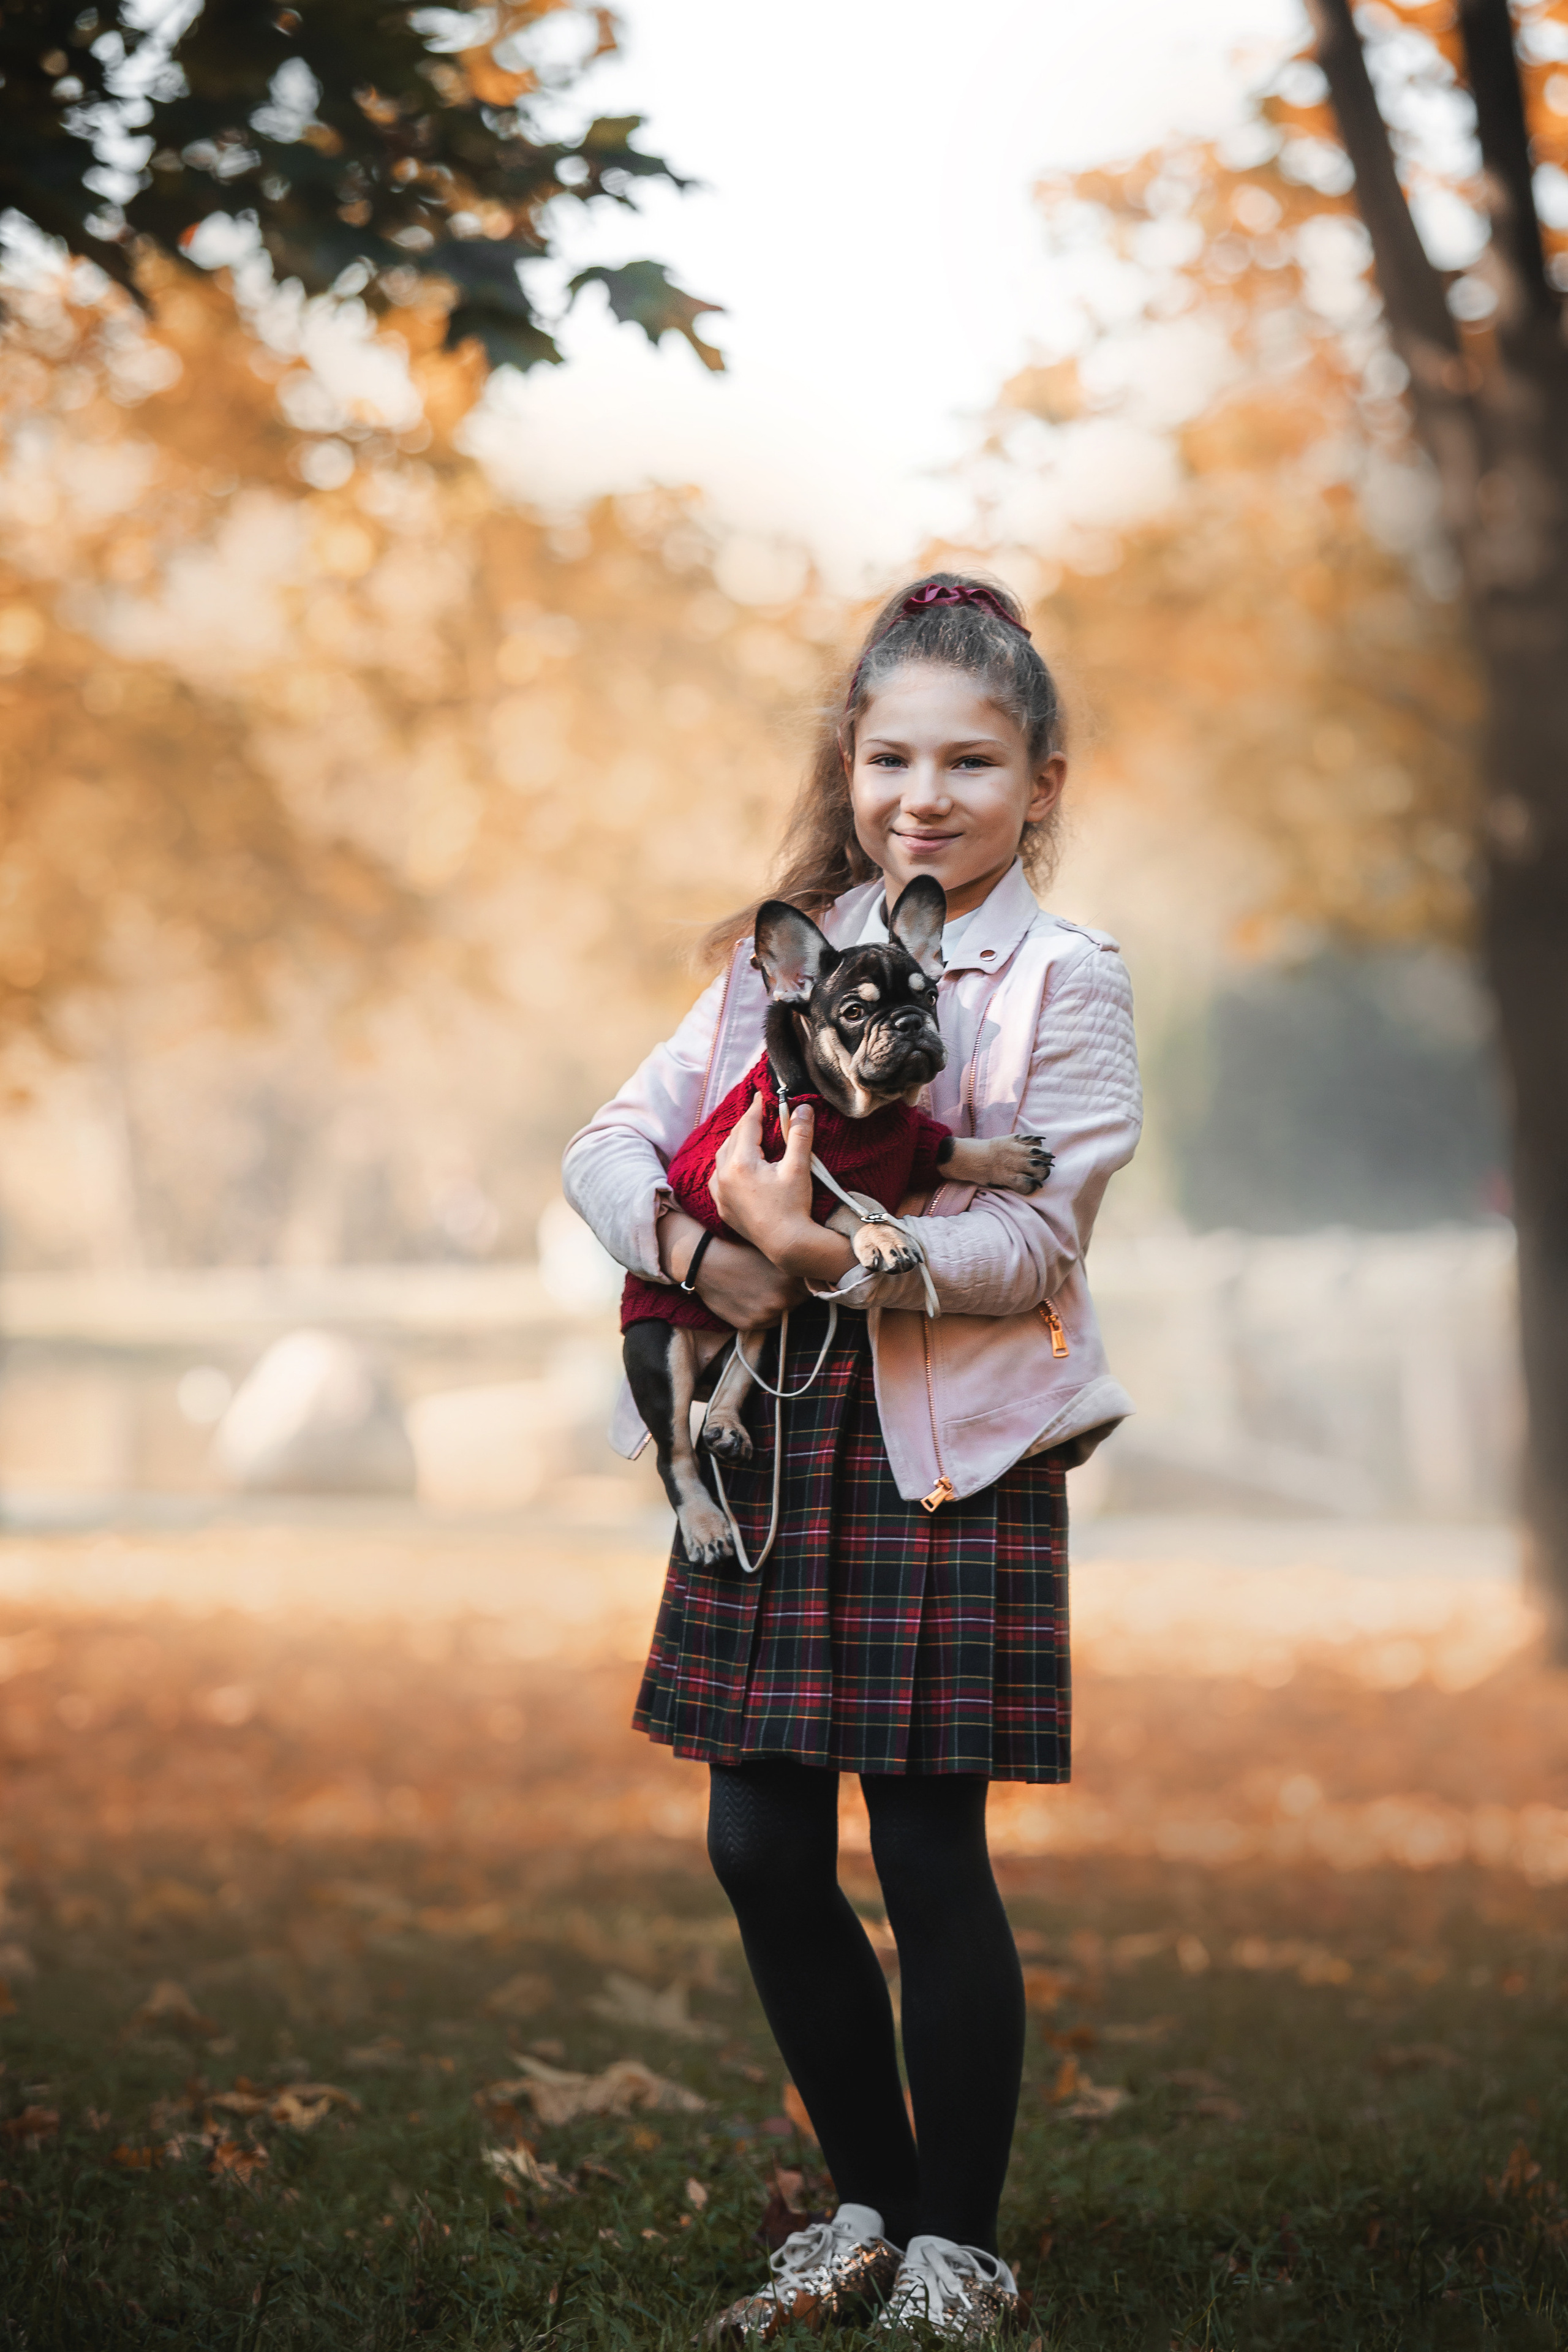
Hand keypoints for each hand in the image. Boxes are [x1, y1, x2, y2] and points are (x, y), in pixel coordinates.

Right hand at [657, 1206, 805, 1329]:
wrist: (704, 1261)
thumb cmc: (737, 1248)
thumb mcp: (771, 1249)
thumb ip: (793, 1261)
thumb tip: (811, 1268)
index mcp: (793, 1276)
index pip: (815, 1285)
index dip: (807, 1279)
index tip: (800, 1276)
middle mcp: (783, 1298)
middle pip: (800, 1301)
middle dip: (793, 1293)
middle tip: (776, 1281)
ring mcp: (767, 1314)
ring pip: (783, 1313)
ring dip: (777, 1305)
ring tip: (760, 1289)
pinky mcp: (750, 1325)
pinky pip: (764, 1322)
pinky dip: (760, 1313)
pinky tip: (749, 1298)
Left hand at [710, 1096, 814, 1255]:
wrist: (787, 1245)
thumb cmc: (794, 1206)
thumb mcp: (798, 1167)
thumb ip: (799, 1135)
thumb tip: (802, 1107)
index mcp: (741, 1163)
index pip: (747, 1125)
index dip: (757, 1108)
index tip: (763, 1096)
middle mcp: (724, 1176)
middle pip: (733, 1139)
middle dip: (746, 1124)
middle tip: (759, 1112)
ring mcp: (720, 1193)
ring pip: (722, 1158)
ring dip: (734, 1143)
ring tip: (748, 1135)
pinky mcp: (723, 1207)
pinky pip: (718, 1178)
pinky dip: (727, 1166)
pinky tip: (736, 1165)